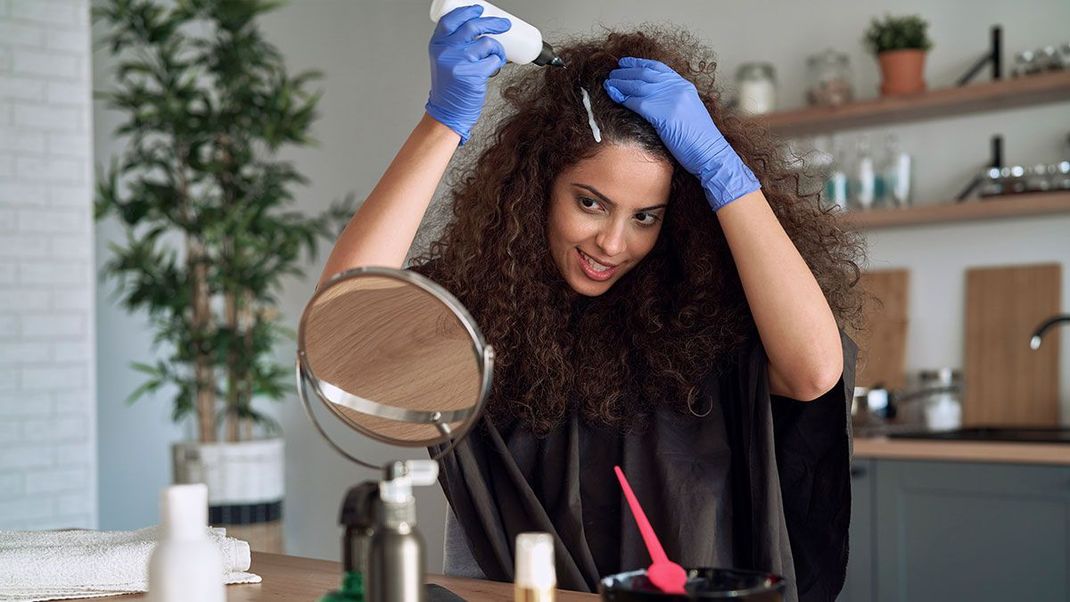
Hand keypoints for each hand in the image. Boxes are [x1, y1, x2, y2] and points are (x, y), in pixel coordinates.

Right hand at [426, 5, 509, 144]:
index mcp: (437, 45)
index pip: (450, 20)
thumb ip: (454, 45)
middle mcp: (445, 51)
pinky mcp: (471, 75)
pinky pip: (493, 61)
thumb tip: (479, 28)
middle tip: (504, 24)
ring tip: (496, 55)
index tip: (479, 9)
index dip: (466, 11)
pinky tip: (495, 66)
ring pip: (486, 43)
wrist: (447, 111)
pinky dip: (498, 62)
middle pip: (472, 27)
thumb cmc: (449, 87)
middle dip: (492, 22)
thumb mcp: (443, 60)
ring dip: (497, 48)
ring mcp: (458, 63)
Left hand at [604, 57, 759, 209]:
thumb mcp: (687, 113)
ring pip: (639, 86)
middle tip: (612, 72)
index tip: (626, 63)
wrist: (710, 154)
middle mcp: (678, 89)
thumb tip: (654, 100)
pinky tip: (615, 97)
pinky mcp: (663, 115)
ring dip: (621, 84)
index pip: (658, 68)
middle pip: (646, 74)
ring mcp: (671, 100)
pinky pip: (637, 102)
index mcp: (685, 86)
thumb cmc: (699, 140)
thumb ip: (673, 102)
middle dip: (626, 72)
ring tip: (608, 83)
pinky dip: (624, 98)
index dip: (639, 64)